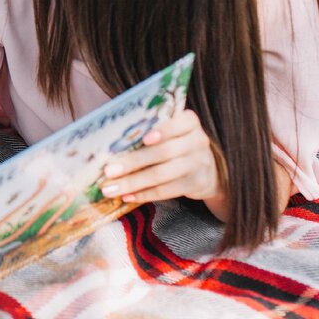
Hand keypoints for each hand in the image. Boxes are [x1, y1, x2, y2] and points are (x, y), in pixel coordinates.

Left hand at [100, 108, 224, 205]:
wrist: (209, 169)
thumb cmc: (178, 143)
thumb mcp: (173, 132)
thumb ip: (151, 129)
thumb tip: (113, 142)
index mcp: (190, 122)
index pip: (179, 123)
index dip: (163, 131)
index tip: (144, 139)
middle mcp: (198, 141)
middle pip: (163, 152)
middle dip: (133, 162)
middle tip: (109, 170)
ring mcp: (199, 164)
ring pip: (161, 175)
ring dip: (133, 182)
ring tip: (110, 188)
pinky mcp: (196, 184)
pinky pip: (166, 191)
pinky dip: (144, 194)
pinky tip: (126, 196)